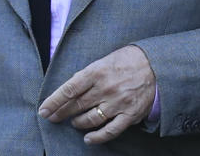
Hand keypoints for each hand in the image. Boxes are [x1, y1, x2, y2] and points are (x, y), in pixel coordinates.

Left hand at [39, 45, 155, 144]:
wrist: (156, 65)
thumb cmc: (127, 60)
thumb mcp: (104, 60)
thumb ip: (87, 74)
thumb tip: (70, 87)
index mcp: (97, 71)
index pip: (68, 90)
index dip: (53, 102)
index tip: (43, 110)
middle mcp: (105, 88)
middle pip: (76, 106)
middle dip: (60, 114)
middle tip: (52, 118)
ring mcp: (117, 103)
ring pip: (89, 120)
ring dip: (78, 123)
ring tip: (74, 122)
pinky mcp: (129, 115)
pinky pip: (109, 131)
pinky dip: (96, 137)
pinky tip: (88, 139)